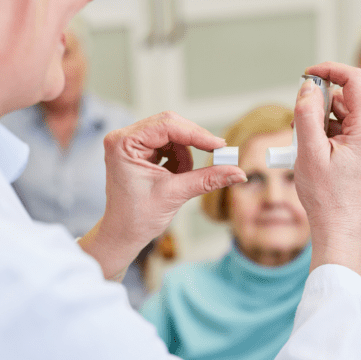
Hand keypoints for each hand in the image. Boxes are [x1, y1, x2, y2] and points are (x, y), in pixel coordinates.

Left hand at [80, 112, 245, 278]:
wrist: (123, 234)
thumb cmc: (138, 217)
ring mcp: (131, 143)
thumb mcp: (176, 194)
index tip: (220, 146)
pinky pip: (169, 145)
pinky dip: (179, 160)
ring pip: (173, 136)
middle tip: (218, 154)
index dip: (196, 134)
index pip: (166, 126)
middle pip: (170, 125)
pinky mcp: (139, 150)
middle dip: (193, 142)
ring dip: (185, 157)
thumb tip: (238, 172)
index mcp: (122, 143)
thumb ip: (207, 179)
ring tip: (179, 180)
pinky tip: (173, 178)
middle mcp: (124, 137)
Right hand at [294, 62, 360, 280]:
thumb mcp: (309, 152)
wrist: (340, 228)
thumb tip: (307, 86)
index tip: (307, 74)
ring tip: (305, 147)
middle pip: (345, 98)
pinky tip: (313, 154)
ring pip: (341, 115)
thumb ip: (307, 115)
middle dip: (318, 103)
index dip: (330, 70)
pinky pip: (342, 130)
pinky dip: (324, 134)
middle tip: (298, 124)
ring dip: (319, 121)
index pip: (354, 80)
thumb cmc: (327, 197)